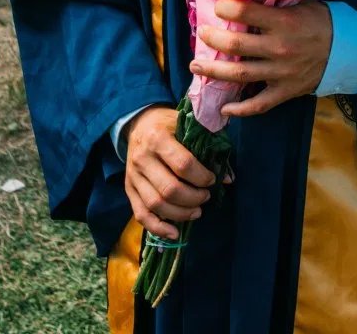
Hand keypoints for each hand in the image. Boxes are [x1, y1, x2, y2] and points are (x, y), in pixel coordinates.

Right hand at [125, 105, 217, 239]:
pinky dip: (158, 228)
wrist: (139, 123)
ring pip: (156, 205)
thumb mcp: (188, 125)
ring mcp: (133, 176)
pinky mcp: (129, 190)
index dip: (201, 177)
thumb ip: (208, 147)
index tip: (212, 180)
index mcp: (158, 138)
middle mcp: (142, 158)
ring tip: (197, 211)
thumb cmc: (168, 124)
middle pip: (169, 189)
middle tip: (206, 197)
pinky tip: (175, 233)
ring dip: (180, 214)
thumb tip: (227, 178)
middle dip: (193, 198)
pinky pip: (141, 215)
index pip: (183, 164)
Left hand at [191, 0, 332, 118]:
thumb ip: (271, 8)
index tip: (217, 6)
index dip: (226, 8)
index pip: (246, 13)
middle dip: (213, 39)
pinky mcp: (286, 92)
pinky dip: (240, 109)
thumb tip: (241, 2)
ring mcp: (281, 73)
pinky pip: (259, 104)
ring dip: (214, 72)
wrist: (348, 49)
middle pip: (236, 46)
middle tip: (202, 35)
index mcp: (283, 23)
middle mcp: (280, 48)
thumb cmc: (320, 22)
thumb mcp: (298, 6)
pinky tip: (224, 108)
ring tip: (195, 67)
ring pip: (240, 75)